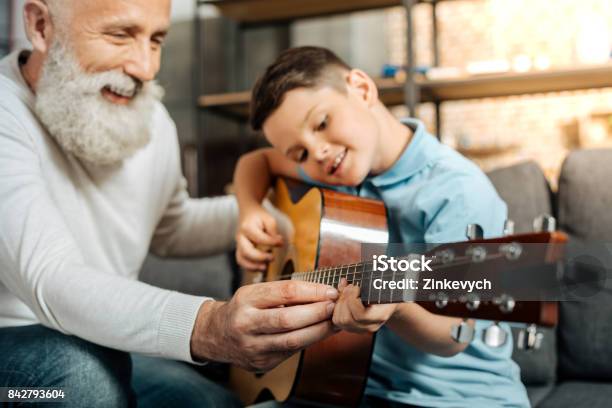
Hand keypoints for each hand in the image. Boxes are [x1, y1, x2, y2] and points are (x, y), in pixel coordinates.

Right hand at [190, 280, 337, 371]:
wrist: (215, 334)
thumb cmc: (243, 308)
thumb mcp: (255, 292)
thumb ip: (283, 292)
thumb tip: (322, 292)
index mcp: (246, 299)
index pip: (284, 292)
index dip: (312, 291)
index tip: (330, 291)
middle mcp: (246, 324)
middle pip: (288, 319)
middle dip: (317, 312)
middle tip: (335, 307)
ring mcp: (253, 346)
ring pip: (292, 340)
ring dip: (319, 330)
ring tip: (334, 321)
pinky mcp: (262, 362)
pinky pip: (291, 351)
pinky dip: (309, 341)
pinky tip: (321, 333)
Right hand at [236, 205, 282, 270]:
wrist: (248, 212)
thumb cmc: (259, 217)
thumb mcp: (268, 219)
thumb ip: (273, 231)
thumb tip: (279, 243)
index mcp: (247, 227)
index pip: (260, 238)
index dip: (272, 242)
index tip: (281, 242)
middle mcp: (240, 237)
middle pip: (246, 251)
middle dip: (260, 257)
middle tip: (273, 257)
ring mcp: (239, 245)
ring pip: (241, 259)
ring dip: (253, 266)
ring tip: (265, 267)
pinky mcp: (240, 250)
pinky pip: (242, 262)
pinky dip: (250, 267)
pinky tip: (261, 267)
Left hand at [332, 278, 397, 332]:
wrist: (388, 300)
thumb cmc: (384, 287)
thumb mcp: (380, 283)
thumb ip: (366, 282)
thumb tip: (344, 280)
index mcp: (381, 315)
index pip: (360, 315)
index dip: (353, 299)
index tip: (356, 287)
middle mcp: (370, 326)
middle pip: (347, 319)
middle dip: (344, 300)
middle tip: (349, 287)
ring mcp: (360, 329)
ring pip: (339, 321)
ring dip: (339, 303)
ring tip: (346, 291)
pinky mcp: (351, 327)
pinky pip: (336, 320)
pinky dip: (336, 307)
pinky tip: (343, 297)